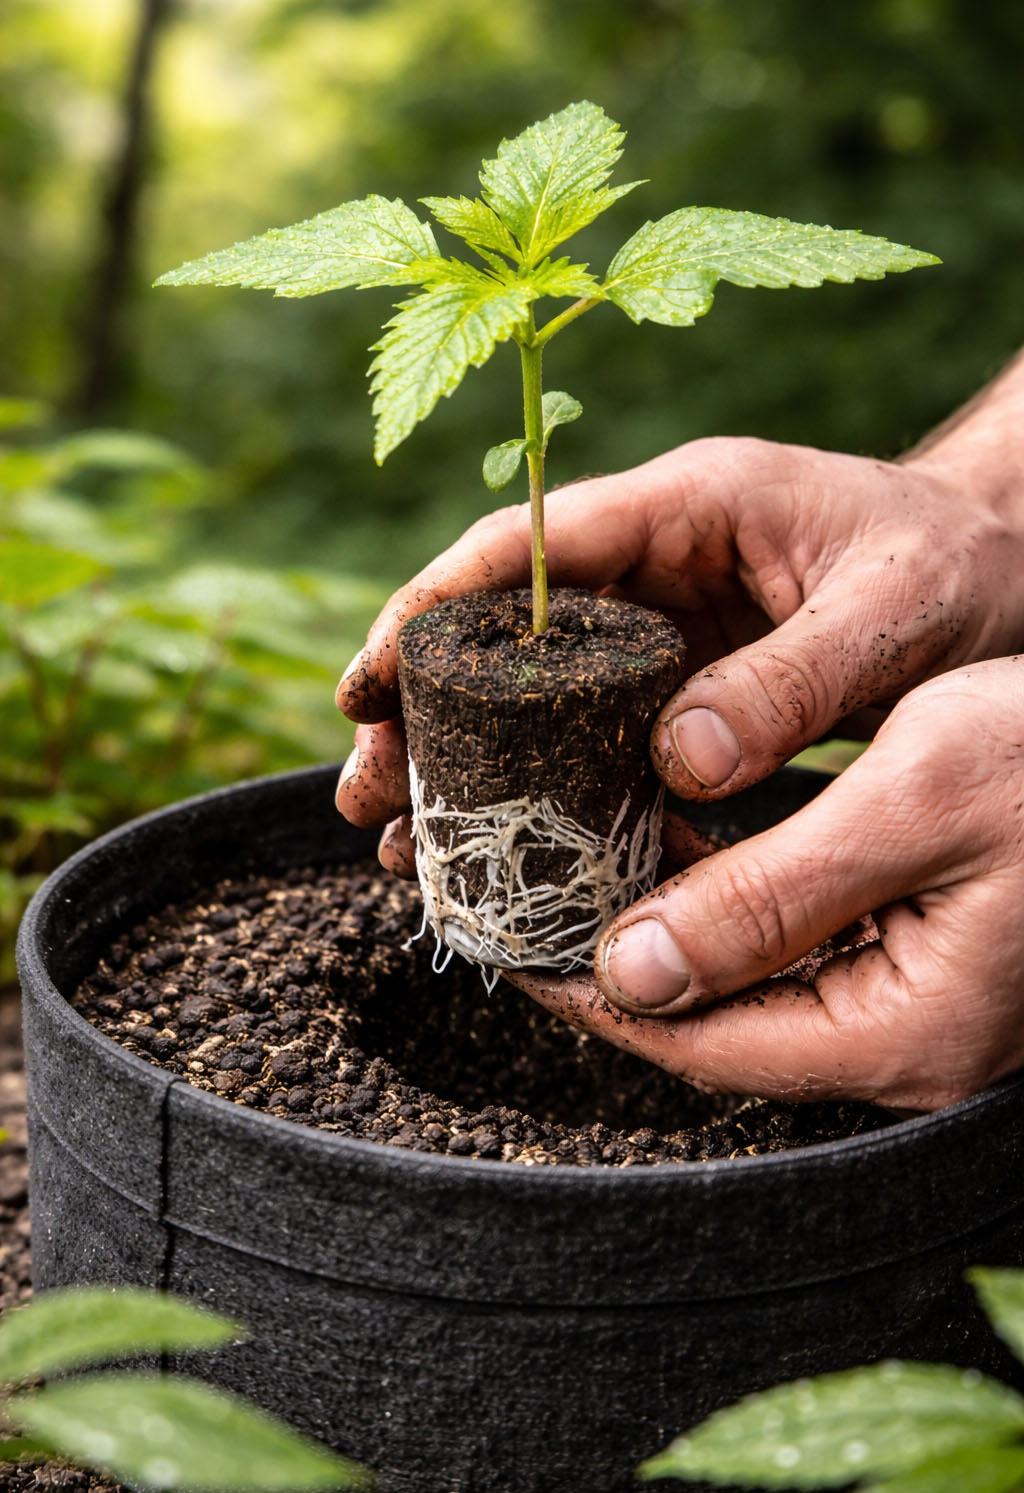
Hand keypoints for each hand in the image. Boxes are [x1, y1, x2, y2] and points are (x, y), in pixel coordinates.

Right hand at [335, 434, 1023, 872]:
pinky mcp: (689, 679)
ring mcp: (670, 620)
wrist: (1014, 569)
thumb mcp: (898, 613)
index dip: (436, 607)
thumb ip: (793, 681)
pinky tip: (507, 845)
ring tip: (402, 842)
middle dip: (422, 706)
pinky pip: (595, 731)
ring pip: (533, 688)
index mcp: (694, 502)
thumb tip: (679, 760)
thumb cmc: (964, 568)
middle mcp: (662, 555)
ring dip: (463, 759)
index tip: (371, 677)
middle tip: (363, 793)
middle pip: (506, 627)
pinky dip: (544, 786)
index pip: (530, 543)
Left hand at [513, 657, 1023, 1111]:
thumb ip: (775, 893)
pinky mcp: (919, 964)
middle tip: (519, 892)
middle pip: (713, 1024)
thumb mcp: (920, 795)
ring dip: (657, 929)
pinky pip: (792, 954)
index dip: (590, 989)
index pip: (699, 1040)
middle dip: (611, 960)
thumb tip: (631, 971)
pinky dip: (720, 906)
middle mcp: (904, 1045)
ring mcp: (915, 1010)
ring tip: (566, 867)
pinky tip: (666, 849)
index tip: (503, 933)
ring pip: (746, 988)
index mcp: (904, 1029)